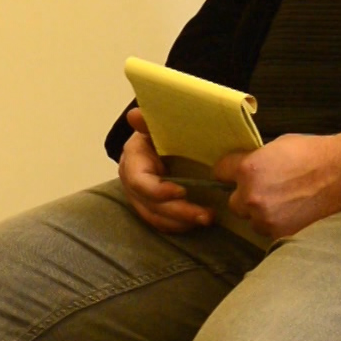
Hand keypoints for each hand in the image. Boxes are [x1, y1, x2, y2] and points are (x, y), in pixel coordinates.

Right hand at [117, 107, 214, 232]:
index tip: (182, 192)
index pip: (139, 182)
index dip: (158, 191)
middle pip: (150, 205)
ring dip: (182, 222)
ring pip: (156, 218)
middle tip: (206, 214)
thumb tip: (134, 115)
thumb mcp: (157, 124)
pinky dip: (180, 225)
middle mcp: (132, 182)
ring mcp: (140, 198)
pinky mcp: (151, 207)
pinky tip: (198, 220)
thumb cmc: (162, 132)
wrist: (162, 140)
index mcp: (133, 160)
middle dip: (178, 212)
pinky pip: (162, 222)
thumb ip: (148, 122)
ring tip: (207, 218)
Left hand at [214, 131, 340, 239]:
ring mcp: (266, 219)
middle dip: (247, 197)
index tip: (233, 174)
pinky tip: (295, 215)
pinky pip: (271, 232)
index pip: (220, 173)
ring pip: (253, 221)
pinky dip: (279, 226)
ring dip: (263, 214)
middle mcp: (252, 197)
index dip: (228, 172)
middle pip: (235, 202)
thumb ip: (256, 161)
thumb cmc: (315, 154)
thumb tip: (247, 168)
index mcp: (248, 170)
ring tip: (287, 205)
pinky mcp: (282, 235)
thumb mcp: (277, 146)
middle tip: (269, 191)